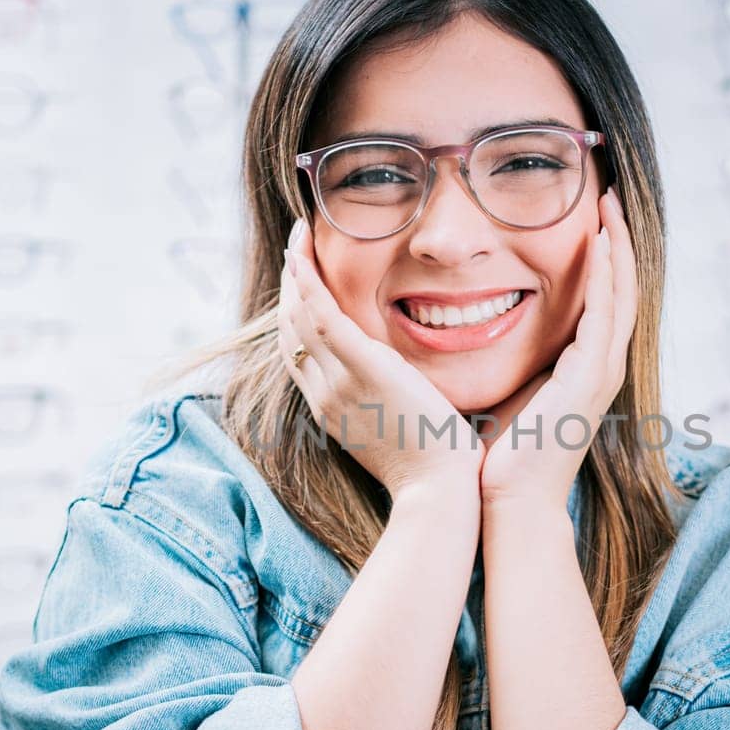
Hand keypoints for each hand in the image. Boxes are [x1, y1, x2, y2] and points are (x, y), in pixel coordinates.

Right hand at [276, 216, 483, 501]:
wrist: (439, 492)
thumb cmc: (437, 467)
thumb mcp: (403, 429)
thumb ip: (397, 400)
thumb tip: (413, 381)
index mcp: (333, 409)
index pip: (300, 354)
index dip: (296, 315)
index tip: (302, 283)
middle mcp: (324, 394)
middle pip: (290, 331)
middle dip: (290, 286)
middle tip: (297, 247)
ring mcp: (338, 381)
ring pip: (298, 316)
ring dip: (295, 271)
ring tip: (299, 237)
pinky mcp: (362, 368)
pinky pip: (321, 315)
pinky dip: (308, 279)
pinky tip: (303, 250)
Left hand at [478, 185, 636, 508]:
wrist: (508, 501)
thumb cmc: (501, 456)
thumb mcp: (509, 391)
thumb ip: (510, 359)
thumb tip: (476, 329)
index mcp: (584, 369)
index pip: (603, 300)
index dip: (603, 257)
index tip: (593, 216)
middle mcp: (601, 367)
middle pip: (622, 288)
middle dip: (618, 240)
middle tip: (611, 194)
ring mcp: (600, 372)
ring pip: (621, 294)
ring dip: (618, 246)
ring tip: (611, 204)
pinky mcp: (589, 377)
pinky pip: (604, 314)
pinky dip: (605, 276)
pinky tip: (601, 243)